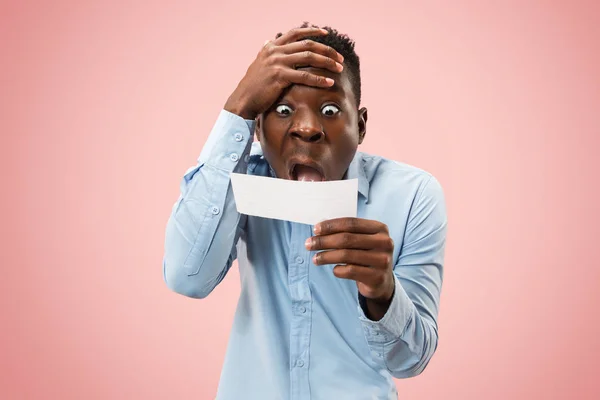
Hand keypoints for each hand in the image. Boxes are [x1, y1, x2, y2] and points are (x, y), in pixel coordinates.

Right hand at [224, 27, 344, 119]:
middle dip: (326, 50)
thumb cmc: (253, 86)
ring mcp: (277, 63)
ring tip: (339, 68)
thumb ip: (267, 52)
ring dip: (327, 62)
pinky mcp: (280, 76)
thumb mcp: (259, 63)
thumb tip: (269, 40)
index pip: (295, 33)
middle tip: (339, 58)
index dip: (312, 31)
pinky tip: (329, 82)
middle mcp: (275, 51)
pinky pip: (305, 76)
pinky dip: (319, 79)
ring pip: (309, 57)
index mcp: (271, 47)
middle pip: (307, 45)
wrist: (243, 100)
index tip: (326, 34)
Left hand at [305, 218, 395, 318]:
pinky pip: (350, 271)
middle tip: (309, 244)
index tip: (315, 229)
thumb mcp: (363, 241)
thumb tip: (320, 229)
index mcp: (380, 229)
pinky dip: (338, 270)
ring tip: (315, 259)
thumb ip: (347, 233)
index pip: (351, 223)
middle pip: (346, 239)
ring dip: (326, 256)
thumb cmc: (367, 255)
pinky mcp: (377, 277)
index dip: (331, 225)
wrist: (382, 281)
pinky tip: (334, 269)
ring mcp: (382, 261)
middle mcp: (384, 243)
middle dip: (324, 241)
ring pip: (346, 255)